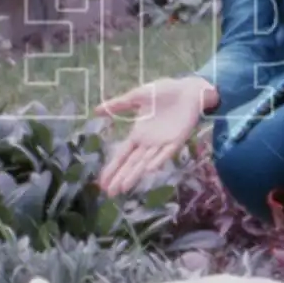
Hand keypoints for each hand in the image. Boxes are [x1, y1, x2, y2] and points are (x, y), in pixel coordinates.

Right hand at [93, 76, 215, 196]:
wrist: (188, 89)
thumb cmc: (164, 93)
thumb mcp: (137, 97)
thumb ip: (118, 104)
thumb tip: (95, 111)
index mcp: (138, 134)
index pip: (122, 155)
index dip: (112, 168)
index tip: (102, 182)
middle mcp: (149, 142)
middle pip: (131, 164)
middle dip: (120, 178)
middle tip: (109, 194)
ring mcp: (163, 142)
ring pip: (146, 162)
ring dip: (135, 174)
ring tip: (124, 187)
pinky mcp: (177, 139)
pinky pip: (166, 152)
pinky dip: (158, 160)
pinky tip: (149, 169)